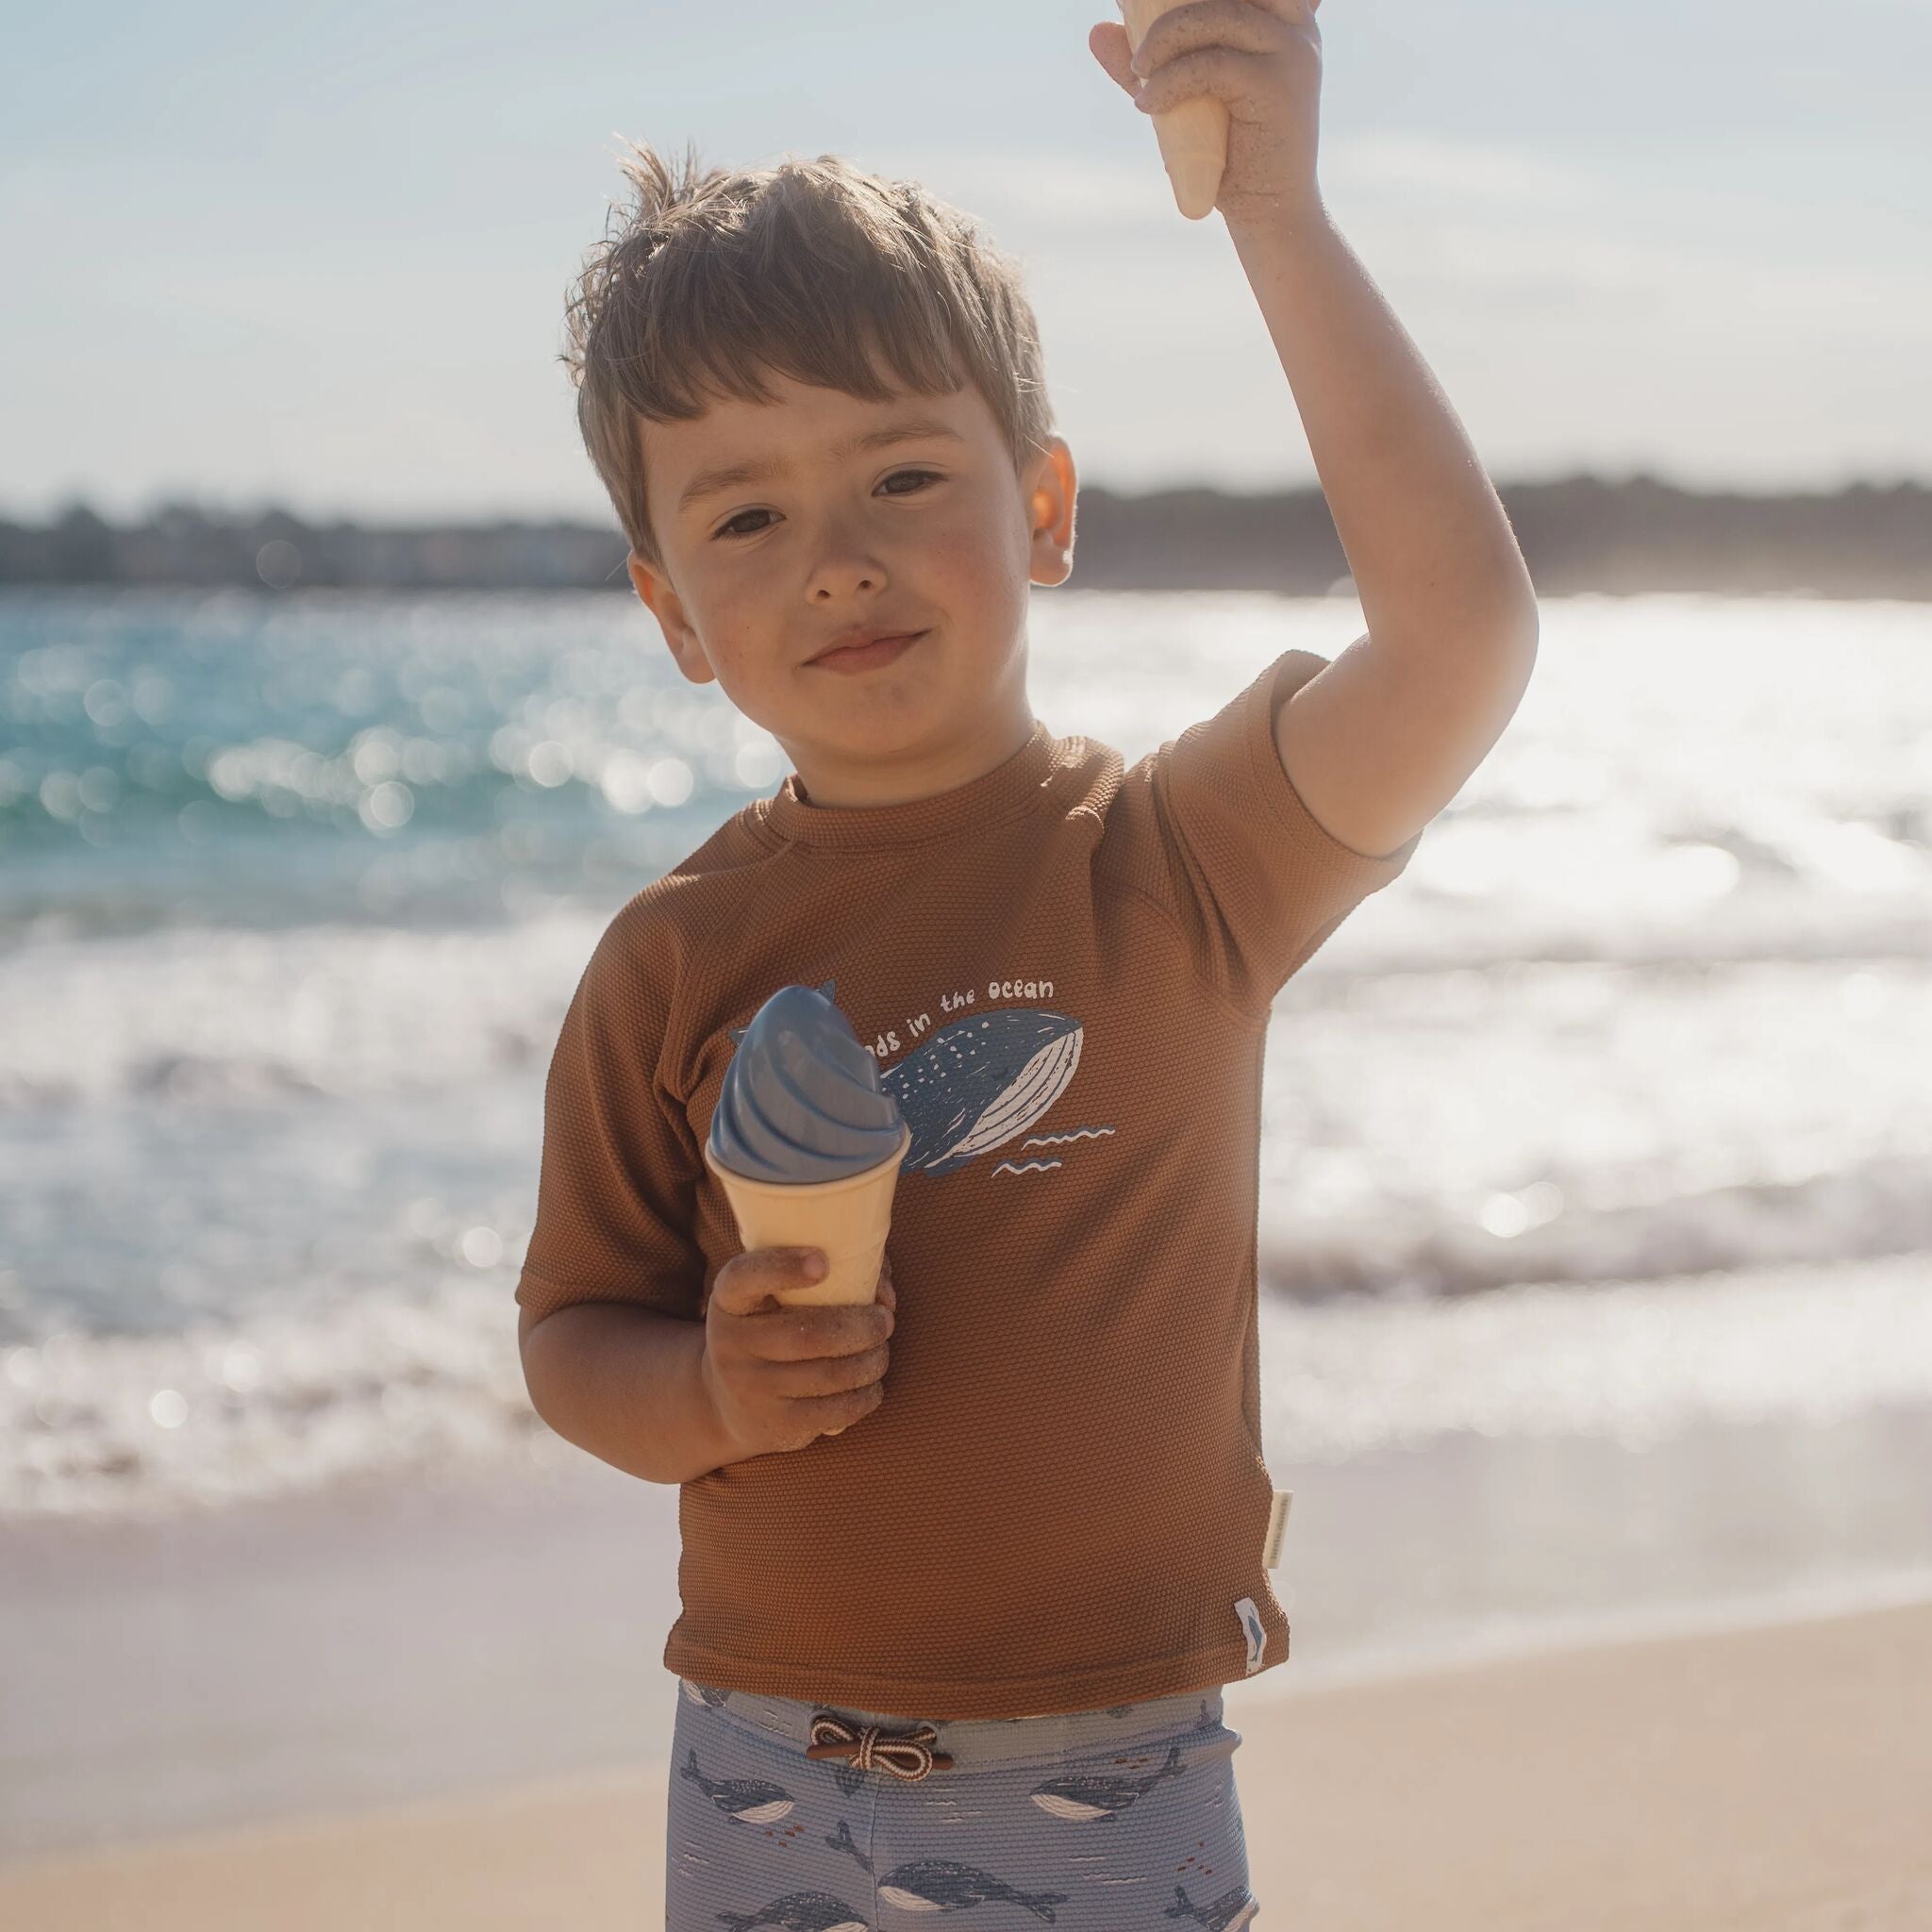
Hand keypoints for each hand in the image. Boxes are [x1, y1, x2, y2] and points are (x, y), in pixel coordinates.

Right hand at [700, 1247, 896, 1457]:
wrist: (726, 1402)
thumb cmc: (771, 1327)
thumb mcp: (775, 1295)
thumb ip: (834, 1274)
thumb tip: (884, 1293)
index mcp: (729, 1299)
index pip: (746, 1277)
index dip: (783, 1268)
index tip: (823, 1262)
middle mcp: (730, 1343)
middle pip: (809, 1334)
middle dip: (862, 1327)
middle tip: (884, 1321)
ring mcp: (750, 1388)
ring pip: (829, 1375)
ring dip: (872, 1361)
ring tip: (881, 1351)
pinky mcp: (775, 1425)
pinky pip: (834, 1412)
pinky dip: (866, 1397)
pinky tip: (872, 1385)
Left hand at [1089, 1, 1324, 227]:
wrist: (1271, 211)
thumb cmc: (1232, 154)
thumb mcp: (1187, 96)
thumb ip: (1150, 61)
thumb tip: (1096, 29)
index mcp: (1282, 16)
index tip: (1153, 14)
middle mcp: (1295, 26)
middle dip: (1173, 7)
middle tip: (1141, 45)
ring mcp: (1291, 53)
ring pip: (1214, 17)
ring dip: (1165, 39)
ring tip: (1140, 72)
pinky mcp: (1276, 87)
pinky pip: (1210, 65)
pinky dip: (1170, 81)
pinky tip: (1146, 104)